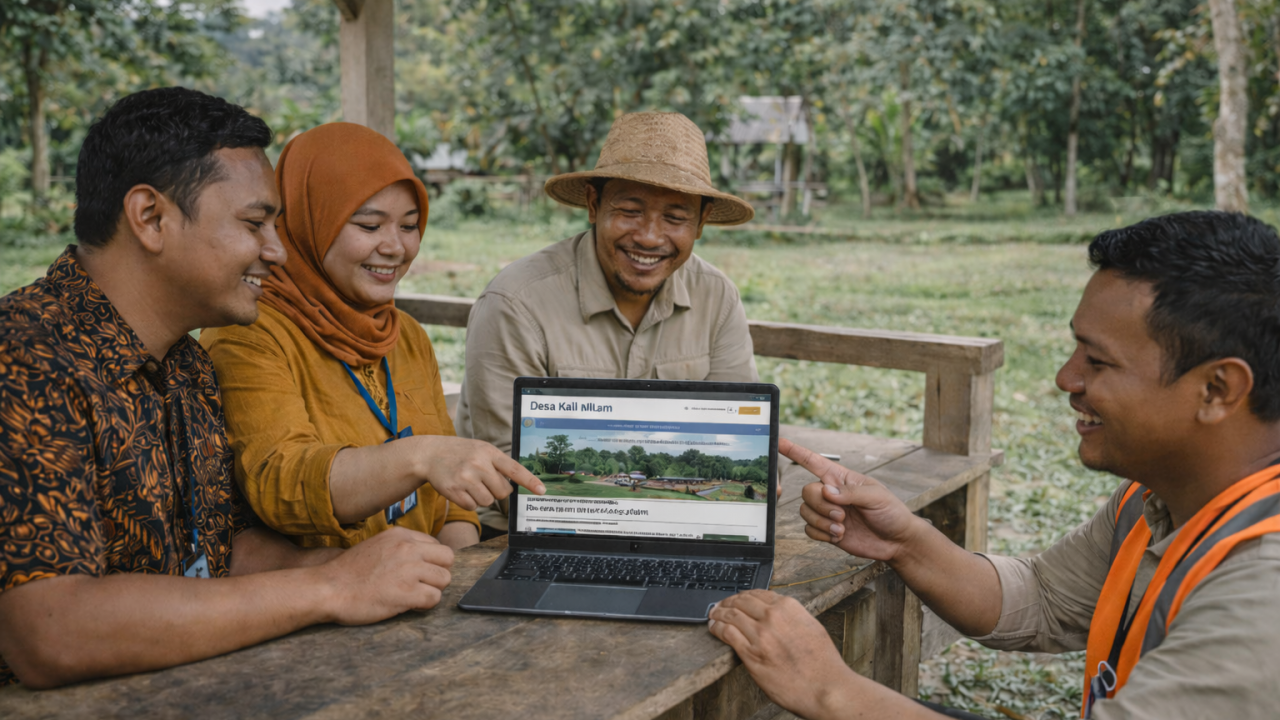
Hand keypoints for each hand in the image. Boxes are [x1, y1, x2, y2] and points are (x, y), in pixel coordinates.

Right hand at [319, 526, 454, 624]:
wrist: (328, 588)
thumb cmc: (350, 572)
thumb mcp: (378, 546)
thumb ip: (402, 547)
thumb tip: (426, 558)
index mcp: (401, 535)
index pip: (437, 545)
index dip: (431, 562)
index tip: (418, 573)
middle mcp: (408, 548)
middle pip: (448, 559)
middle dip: (438, 574)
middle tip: (421, 585)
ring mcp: (409, 570)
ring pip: (445, 579)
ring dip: (432, 590)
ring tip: (412, 595)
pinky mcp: (407, 593)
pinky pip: (434, 599)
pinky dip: (424, 605)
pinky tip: (408, 605)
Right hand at [414, 436, 544, 510]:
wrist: (430, 454)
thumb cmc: (461, 453)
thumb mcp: (481, 450)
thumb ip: (499, 464)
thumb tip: (515, 486)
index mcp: (489, 452)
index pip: (514, 469)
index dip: (530, 481)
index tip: (542, 491)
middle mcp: (478, 464)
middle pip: (502, 492)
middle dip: (496, 491)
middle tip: (484, 481)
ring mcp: (465, 477)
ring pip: (487, 502)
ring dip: (482, 497)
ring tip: (471, 484)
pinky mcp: (453, 490)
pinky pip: (472, 507)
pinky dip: (469, 502)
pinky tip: (461, 489)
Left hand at [708, 590, 857, 719]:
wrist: (825, 688)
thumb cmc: (822, 664)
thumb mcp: (812, 628)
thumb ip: (793, 618)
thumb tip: (779, 615)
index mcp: (789, 608)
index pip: (759, 594)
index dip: (744, 595)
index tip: (739, 598)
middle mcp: (773, 617)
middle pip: (742, 601)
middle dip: (728, 601)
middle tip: (721, 605)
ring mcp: (760, 635)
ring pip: (731, 615)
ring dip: (718, 613)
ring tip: (713, 615)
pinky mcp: (751, 654)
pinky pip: (727, 634)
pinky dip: (717, 628)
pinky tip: (714, 628)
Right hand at [782, 438, 919, 561]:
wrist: (896, 542)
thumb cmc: (891, 513)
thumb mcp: (876, 496)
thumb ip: (850, 493)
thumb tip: (826, 492)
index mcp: (842, 479)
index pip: (814, 462)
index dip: (796, 452)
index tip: (780, 442)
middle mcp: (832, 494)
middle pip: (806, 491)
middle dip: (821, 505)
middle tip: (842, 516)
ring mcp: (828, 513)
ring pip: (805, 511)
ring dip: (822, 522)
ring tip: (843, 528)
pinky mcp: (827, 531)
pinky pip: (809, 530)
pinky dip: (821, 535)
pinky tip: (839, 536)